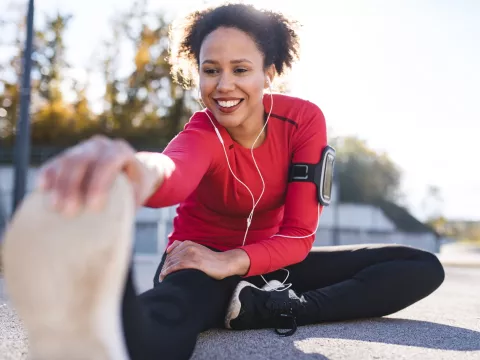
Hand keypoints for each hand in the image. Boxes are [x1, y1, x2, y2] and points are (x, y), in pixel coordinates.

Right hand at [37, 135, 162, 215]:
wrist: (131, 170)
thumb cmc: (135, 185)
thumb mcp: (138, 192)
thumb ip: (128, 202)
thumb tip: (114, 226)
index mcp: (120, 151)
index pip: (108, 163)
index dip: (99, 184)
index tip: (94, 207)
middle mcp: (101, 146)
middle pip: (82, 161)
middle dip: (73, 186)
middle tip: (69, 212)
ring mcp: (83, 148)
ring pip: (66, 161)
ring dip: (58, 185)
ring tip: (55, 207)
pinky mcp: (68, 155)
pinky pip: (54, 163)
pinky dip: (47, 175)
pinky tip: (42, 190)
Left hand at [159, 241, 232, 280]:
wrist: (225, 263)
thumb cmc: (212, 260)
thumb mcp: (198, 251)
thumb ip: (188, 252)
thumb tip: (175, 259)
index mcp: (188, 243)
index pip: (171, 251)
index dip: (165, 261)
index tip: (163, 270)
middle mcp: (188, 247)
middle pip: (170, 257)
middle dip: (164, 267)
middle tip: (161, 277)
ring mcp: (191, 254)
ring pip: (172, 262)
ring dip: (164, 270)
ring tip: (162, 278)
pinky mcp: (194, 262)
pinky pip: (177, 266)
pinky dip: (168, 272)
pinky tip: (165, 276)